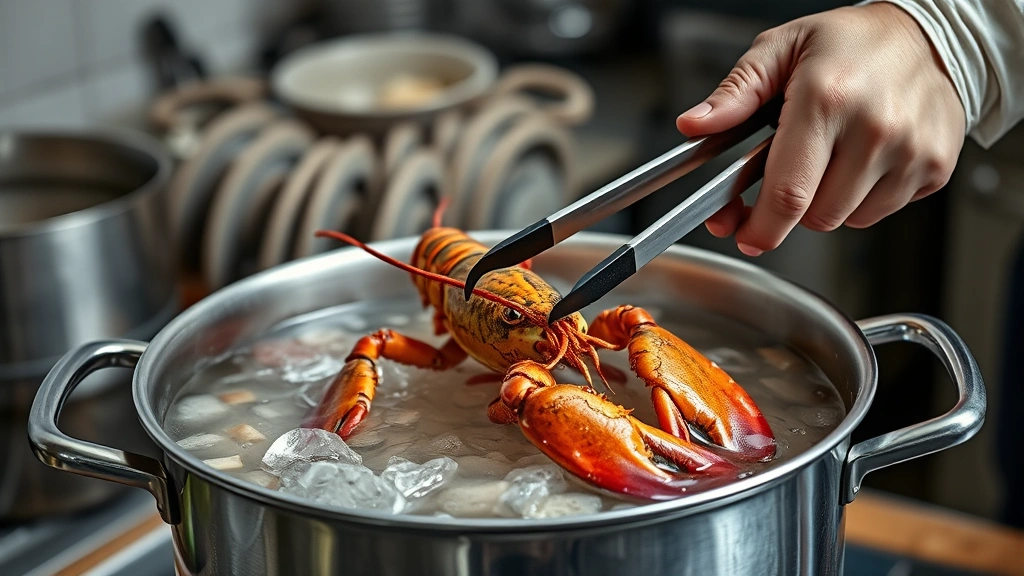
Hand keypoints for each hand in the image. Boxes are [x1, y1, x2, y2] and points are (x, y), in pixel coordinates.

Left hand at [676, 2, 965, 255]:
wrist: (929, 36)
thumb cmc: (850, 43)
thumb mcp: (781, 48)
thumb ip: (735, 92)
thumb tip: (695, 125)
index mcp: (827, 98)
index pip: (787, 192)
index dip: (760, 227)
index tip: (743, 233)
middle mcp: (874, 128)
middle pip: (815, 216)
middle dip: (790, 209)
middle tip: (786, 178)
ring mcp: (910, 151)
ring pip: (847, 220)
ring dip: (827, 203)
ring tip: (829, 158)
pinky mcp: (935, 167)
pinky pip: (881, 212)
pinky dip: (863, 198)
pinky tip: (862, 161)